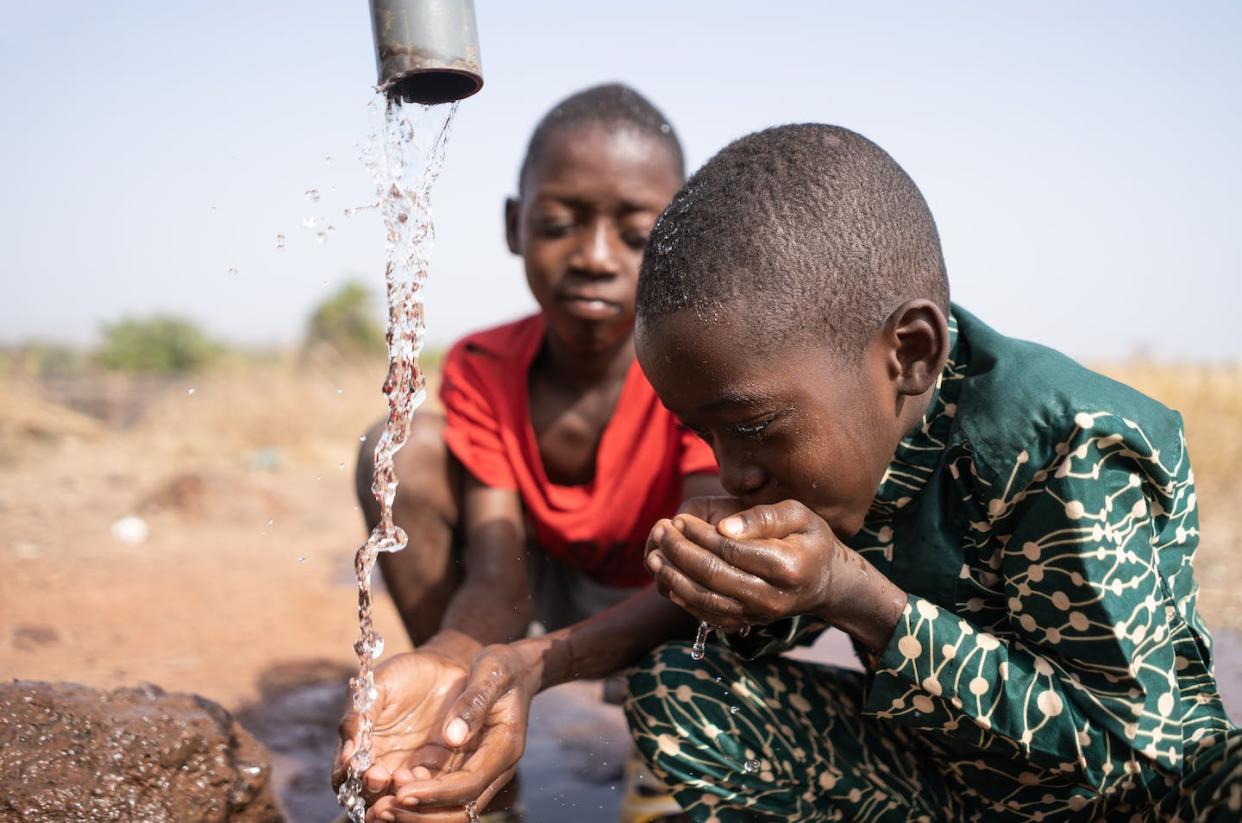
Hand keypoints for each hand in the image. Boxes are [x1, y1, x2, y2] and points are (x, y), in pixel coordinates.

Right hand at [332, 649, 469, 809]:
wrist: (444, 666)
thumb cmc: (403, 674)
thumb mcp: (378, 687)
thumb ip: (359, 715)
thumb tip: (348, 754)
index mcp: (360, 747)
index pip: (344, 777)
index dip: (349, 780)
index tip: (362, 768)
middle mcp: (381, 764)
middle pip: (367, 796)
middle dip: (372, 793)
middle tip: (381, 776)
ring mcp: (408, 769)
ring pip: (396, 798)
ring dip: (396, 795)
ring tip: (404, 775)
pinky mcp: (436, 769)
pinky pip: (426, 789)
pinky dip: (422, 790)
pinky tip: (424, 774)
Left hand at [373, 642, 540, 821]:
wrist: (511, 669)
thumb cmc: (502, 668)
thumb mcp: (492, 672)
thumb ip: (473, 703)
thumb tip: (453, 738)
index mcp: (504, 748)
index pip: (469, 785)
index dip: (436, 794)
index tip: (402, 793)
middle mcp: (493, 769)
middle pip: (458, 811)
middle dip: (420, 815)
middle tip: (380, 809)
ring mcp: (476, 773)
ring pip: (446, 811)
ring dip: (412, 815)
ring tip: (375, 808)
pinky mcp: (460, 770)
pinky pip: (437, 797)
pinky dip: (412, 802)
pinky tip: (383, 794)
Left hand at [645, 499, 847, 632]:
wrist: (825, 582)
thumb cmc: (809, 539)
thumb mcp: (798, 514)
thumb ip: (762, 517)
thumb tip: (723, 528)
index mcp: (787, 566)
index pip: (731, 550)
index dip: (699, 535)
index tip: (679, 519)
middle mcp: (772, 596)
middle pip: (713, 576)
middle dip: (679, 553)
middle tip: (660, 531)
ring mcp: (759, 614)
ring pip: (706, 600)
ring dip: (674, 578)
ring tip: (654, 556)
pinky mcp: (747, 622)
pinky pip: (708, 615)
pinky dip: (683, 599)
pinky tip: (668, 579)